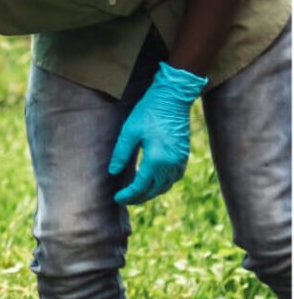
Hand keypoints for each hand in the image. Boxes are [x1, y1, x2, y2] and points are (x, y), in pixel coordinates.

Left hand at [109, 61, 206, 204]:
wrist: (173, 99)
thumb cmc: (148, 112)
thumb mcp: (129, 131)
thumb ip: (121, 154)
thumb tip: (113, 172)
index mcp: (157, 160)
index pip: (141, 186)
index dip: (128, 195)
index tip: (116, 198)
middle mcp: (171, 165)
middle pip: (154, 190)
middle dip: (139, 197)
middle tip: (124, 199)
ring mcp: (180, 161)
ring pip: (166, 186)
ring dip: (151, 192)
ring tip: (136, 193)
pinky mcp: (184, 156)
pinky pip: (174, 178)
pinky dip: (162, 184)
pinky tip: (152, 182)